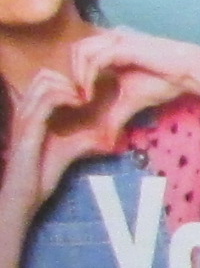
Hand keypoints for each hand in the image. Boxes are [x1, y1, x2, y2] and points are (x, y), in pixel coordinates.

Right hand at [6, 61, 118, 199]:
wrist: (24, 193)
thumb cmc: (43, 173)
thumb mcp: (68, 150)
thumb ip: (82, 139)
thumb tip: (107, 138)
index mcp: (30, 111)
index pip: (44, 79)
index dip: (68, 81)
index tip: (87, 95)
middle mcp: (24, 110)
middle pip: (44, 75)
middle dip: (70, 79)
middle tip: (88, 96)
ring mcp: (24, 116)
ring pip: (45, 82)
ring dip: (70, 87)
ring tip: (85, 100)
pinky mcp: (29, 128)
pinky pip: (46, 100)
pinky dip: (66, 97)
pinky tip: (80, 105)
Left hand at [60, 27, 199, 128]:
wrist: (189, 72)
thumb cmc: (165, 81)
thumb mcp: (132, 101)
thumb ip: (115, 115)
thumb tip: (106, 141)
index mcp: (112, 48)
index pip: (81, 54)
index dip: (76, 76)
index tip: (82, 100)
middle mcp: (112, 39)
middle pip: (75, 49)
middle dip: (72, 74)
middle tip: (79, 97)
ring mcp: (117, 39)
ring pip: (81, 51)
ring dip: (78, 75)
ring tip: (84, 95)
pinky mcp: (123, 45)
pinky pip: (95, 59)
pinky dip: (88, 77)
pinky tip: (91, 92)